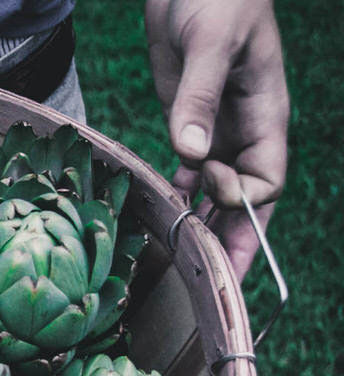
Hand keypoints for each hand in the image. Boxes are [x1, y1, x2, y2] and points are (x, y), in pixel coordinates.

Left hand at [145, 0, 288, 280]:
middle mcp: (243, 132)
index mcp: (265, 118)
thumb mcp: (210, 44)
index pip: (265, 181)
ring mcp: (214, 130)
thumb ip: (199, 98)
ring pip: (215, 191)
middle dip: (233, 239)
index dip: (242, 200)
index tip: (210, 190)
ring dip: (201, 221)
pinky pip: (187, 171)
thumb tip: (192, 153)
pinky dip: (177, 193)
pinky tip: (162, 212)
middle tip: (215, 280)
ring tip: (183, 255)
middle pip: (245, 200)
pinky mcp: (186, 122)